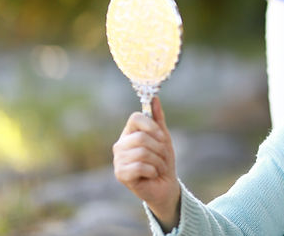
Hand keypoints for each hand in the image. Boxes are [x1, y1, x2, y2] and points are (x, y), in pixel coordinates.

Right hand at [113, 96, 180, 230]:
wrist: (164, 185)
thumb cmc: (163, 160)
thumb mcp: (163, 138)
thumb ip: (158, 119)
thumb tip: (154, 98)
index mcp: (129, 133)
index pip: (135, 118)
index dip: (151, 125)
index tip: (161, 136)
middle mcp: (120, 145)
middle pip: (141, 137)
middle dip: (159, 148)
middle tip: (162, 157)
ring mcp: (118, 160)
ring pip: (143, 153)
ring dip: (158, 161)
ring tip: (158, 166)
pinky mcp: (120, 174)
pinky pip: (140, 167)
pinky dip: (153, 171)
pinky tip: (152, 175)